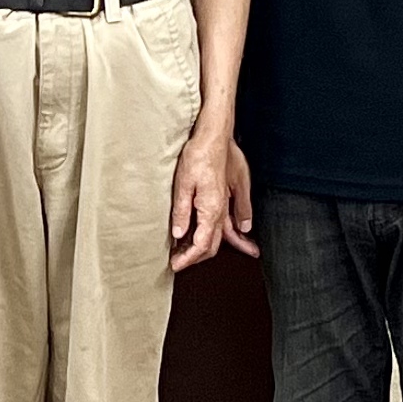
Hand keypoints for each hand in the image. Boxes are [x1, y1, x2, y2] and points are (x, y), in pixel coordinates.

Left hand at [169, 126, 252, 269]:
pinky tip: (223, 237)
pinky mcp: (226, 196)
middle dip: (196, 257)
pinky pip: (227, 222)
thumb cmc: (199, 156)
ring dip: (210, 248)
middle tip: (180, 262)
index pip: (201, 244)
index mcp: (212, 209)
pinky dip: (224, 235)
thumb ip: (182, 212)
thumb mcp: (183, 184)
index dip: (188, 258)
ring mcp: (226, 203)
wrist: (214, 136)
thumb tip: (179, 234)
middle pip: (213, 244)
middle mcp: (222, 210)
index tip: (176, 265)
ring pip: (222, 235)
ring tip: (197, 259)